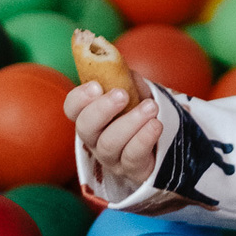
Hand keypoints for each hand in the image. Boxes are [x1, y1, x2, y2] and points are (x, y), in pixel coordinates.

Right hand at [65, 77, 161, 192]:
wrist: (162, 142)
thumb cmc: (140, 112)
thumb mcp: (135, 91)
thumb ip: (127, 79)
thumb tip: (121, 66)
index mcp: (91, 115)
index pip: (72, 108)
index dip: (79, 98)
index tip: (96, 85)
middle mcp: (95, 138)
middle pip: (86, 127)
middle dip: (102, 109)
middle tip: (121, 94)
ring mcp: (111, 157)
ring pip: (110, 143)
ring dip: (130, 122)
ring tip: (150, 107)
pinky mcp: (131, 169)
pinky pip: (132, 156)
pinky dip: (144, 138)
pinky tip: (156, 125)